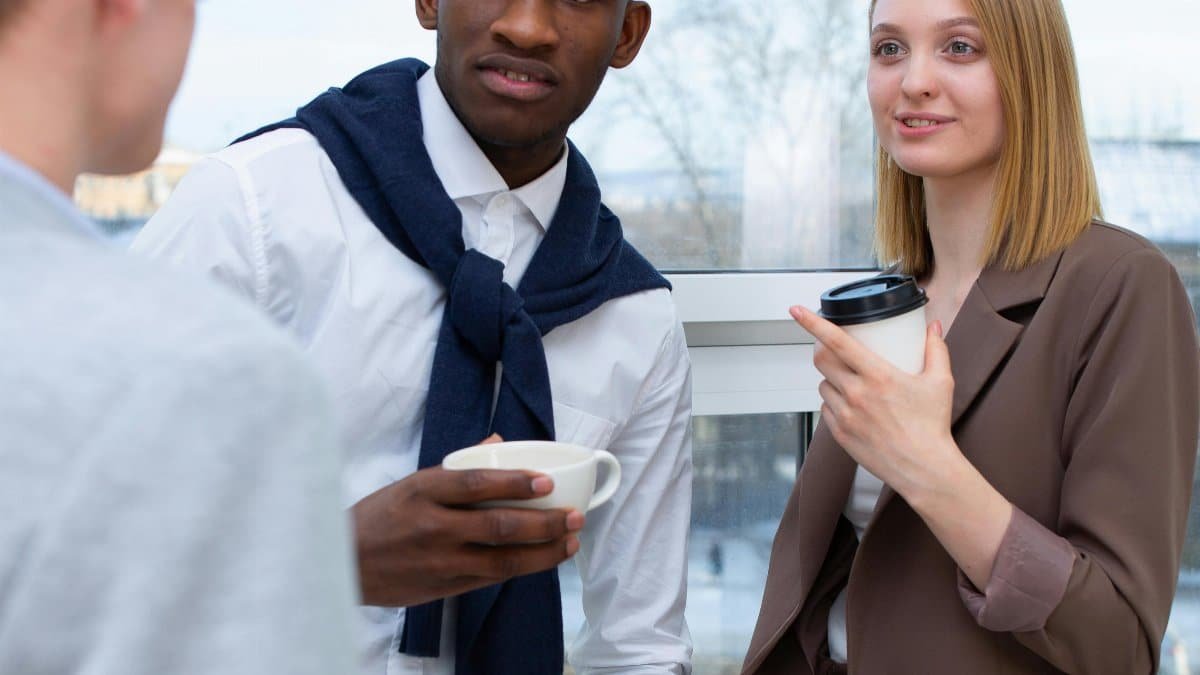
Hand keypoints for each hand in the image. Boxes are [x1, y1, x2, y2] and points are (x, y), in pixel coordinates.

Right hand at [352, 437, 584, 606]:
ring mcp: (439, 561)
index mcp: (423, 491)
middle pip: (499, 525)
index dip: (515, 482)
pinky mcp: (443, 587)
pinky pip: (490, 578)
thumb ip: (458, 465)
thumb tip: (498, 441)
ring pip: (503, 559)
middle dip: (545, 523)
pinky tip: (541, 560)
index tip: (548, 481)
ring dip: (543, 553)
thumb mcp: (412, 482)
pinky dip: (520, 569)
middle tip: (575, 517)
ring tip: (570, 542)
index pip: (476, 484)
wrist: (342, 564)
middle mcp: (433, 526)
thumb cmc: (380, 518)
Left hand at [791, 306, 958, 499]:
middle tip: (835, 349)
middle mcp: (857, 394)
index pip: (837, 341)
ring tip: (851, 382)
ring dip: (832, 379)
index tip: (796, 310)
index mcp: (878, 376)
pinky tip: (850, 405)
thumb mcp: (941, 382)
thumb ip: (936, 349)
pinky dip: (833, 403)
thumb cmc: (932, 426)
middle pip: (821, 360)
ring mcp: (845, 415)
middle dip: (823, 350)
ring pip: (823, 385)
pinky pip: (825, 409)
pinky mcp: (839, 434)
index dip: (813, 323)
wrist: (924, 469)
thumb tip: (932, 327)